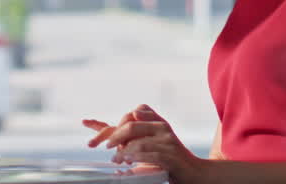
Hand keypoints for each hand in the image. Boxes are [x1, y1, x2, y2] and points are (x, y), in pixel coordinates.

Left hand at [83, 105, 202, 181]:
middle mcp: (162, 127)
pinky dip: (135, 158)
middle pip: (132, 125)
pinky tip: (128, 161)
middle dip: (116, 136)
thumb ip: (125, 133)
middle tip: (109, 147)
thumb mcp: (146, 141)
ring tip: (117, 159)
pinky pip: (149, 155)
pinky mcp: (171, 156)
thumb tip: (92, 124)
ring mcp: (168, 141)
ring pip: (139, 142)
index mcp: (157, 120)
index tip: (92, 129)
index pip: (133, 113)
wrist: (194, 172)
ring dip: (123, 152)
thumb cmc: (167, 157)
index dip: (116, 122)